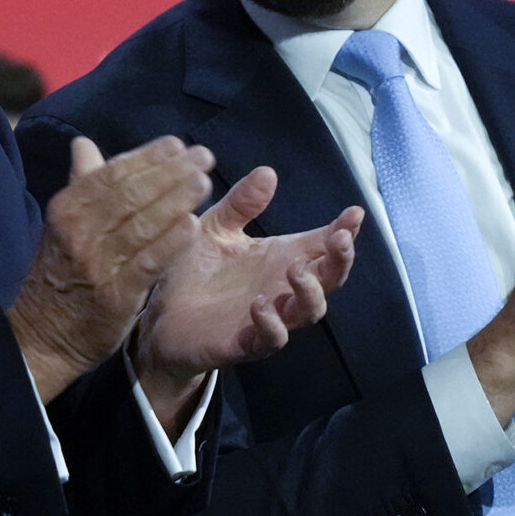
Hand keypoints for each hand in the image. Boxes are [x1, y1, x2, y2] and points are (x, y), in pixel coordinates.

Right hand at [7, 136, 212, 401]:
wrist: (41, 335)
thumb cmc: (60, 271)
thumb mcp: (63, 224)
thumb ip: (81, 183)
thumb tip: (82, 143)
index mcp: (68, 208)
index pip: (113, 172)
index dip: (148, 156)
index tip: (177, 144)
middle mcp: (80, 230)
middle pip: (132, 193)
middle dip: (171, 171)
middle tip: (204, 156)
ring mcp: (98, 263)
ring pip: (143, 223)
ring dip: (177, 199)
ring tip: (204, 182)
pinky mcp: (116, 294)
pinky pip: (148, 262)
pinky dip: (171, 242)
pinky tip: (193, 225)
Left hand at [132, 166, 360, 432]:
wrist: (159, 316)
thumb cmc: (195, 271)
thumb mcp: (216, 228)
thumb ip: (241, 204)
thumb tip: (268, 172)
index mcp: (280, 258)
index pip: (323, 245)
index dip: (344, 230)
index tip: (355, 212)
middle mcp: (282, 288)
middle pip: (329, 279)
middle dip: (341, 260)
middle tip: (339, 239)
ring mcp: (269, 318)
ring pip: (309, 311)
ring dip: (310, 291)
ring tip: (295, 270)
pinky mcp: (246, 343)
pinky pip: (271, 339)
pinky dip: (272, 323)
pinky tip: (260, 305)